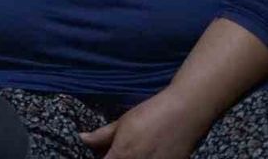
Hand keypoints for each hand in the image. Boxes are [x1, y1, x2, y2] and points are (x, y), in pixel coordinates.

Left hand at [79, 89, 210, 158]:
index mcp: (122, 155)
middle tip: (113, 151)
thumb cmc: (150, 114)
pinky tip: (146, 153)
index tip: (98, 154)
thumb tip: (82, 139)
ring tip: (132, 151)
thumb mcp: (122, 123)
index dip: (99, 158)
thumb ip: (101, 135)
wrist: (185, 112)